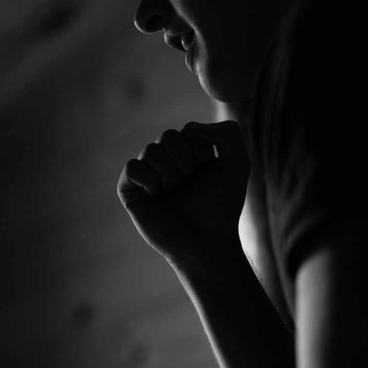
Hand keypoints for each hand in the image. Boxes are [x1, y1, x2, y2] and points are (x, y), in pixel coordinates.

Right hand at [117, 120, 250, 266]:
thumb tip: (191, 127)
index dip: (202, 151)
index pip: (188, 130)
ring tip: (174, 192)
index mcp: (186, 152)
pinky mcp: (129, 190)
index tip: (207, 172)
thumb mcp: (238, 163)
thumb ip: (227, 133)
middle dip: (185, 161)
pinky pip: (132, 167)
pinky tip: (157, 195)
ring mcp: (146, 174)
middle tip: (189, 183)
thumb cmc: (221, 206)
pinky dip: (149, 180)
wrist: (206, 240)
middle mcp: (164, 160)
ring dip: (170, 173)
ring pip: (150, 150)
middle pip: (168, 136)